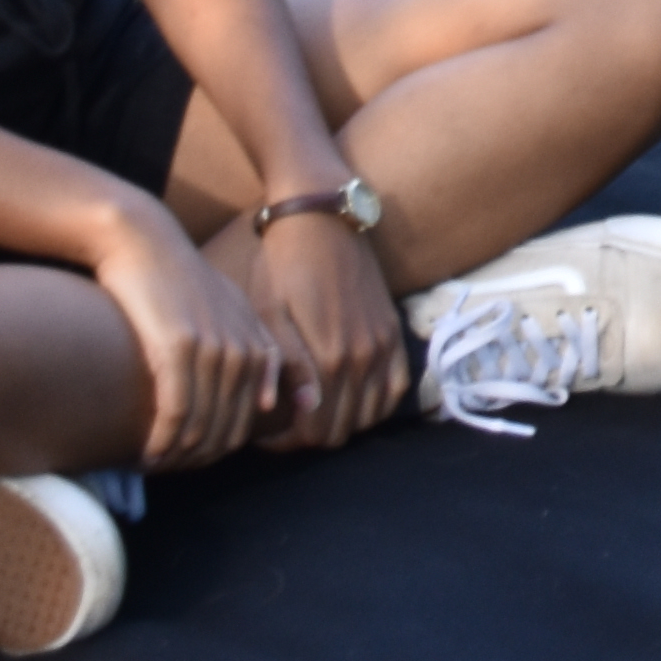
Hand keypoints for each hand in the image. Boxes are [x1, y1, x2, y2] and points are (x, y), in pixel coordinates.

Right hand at [86, 199, 299, 468]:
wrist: (143, 242)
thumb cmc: (180, 282)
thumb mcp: (231, 312)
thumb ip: (257, 354)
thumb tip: (277, 403)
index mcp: (259, 346)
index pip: (251, 420)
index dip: (221, 447)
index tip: (194, 457)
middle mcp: (243, 350)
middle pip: (227, 431)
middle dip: (198, 458)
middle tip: (170, 469)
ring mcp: (214, 349)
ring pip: (200, 428)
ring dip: (177, 456)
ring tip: (155, 465)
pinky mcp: (178, 347)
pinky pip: (175, 414)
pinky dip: (161, 441)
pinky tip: (146, 454)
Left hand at [239, 204, 411, 448]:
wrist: (323, 218)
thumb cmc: (284, 265)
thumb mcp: (271, 314)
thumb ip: (290, 367)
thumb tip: (304, 409)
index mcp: (330, 358)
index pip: (314, 431)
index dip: (286, 442)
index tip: (265, 434)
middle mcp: (364, 358)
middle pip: (340, 430)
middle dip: (309, 435)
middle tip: (284, 424)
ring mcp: (384, 345)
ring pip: (368, 417)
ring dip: (341, 422)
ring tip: (312, 411)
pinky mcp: (394, 331)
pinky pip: (395, 389)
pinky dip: (375, 406)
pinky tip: (352, 400)